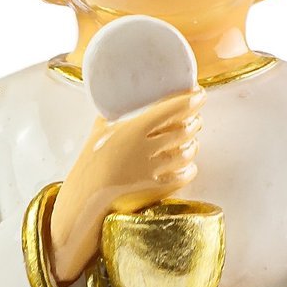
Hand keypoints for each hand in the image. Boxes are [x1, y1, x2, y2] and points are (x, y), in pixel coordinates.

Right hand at [46, 88, 203, 282]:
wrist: (86, 193)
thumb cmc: (92, 158)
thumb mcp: (100, 129)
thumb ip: (115, 112)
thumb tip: (124, 96)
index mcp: (133, 129)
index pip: (171, 109)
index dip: (190, 100)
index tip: (200, 94)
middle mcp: (145, 148)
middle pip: (184, 130)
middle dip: (195, 121)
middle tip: (196, 117)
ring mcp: (152, 169)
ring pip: (187, 152)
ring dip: (193, 144)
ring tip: (192, 140)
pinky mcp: (156, 188)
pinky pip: (184, 175)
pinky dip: (190, 168)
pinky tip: (189, 164)